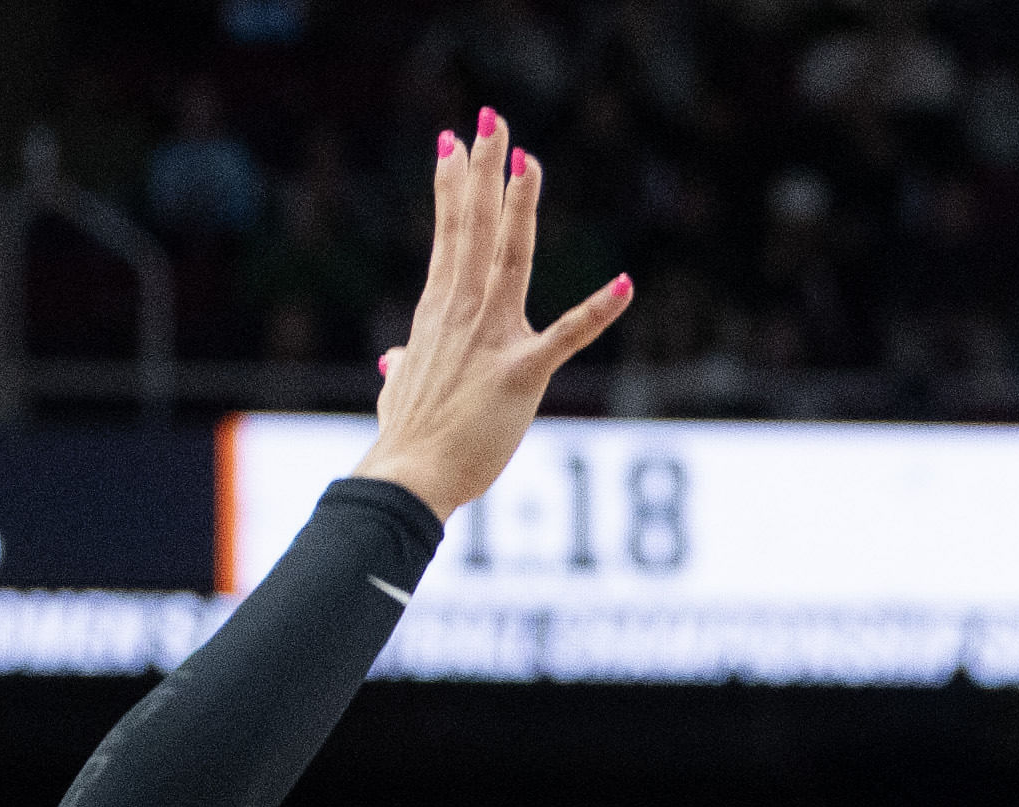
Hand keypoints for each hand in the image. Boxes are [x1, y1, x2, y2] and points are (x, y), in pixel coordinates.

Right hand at [359, 115, 630, 521]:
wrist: (409, 475)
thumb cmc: (406, 441)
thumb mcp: (399, 391)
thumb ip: (401, 367)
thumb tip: (391, 361)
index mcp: (439, 312)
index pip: (448, 235)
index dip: (452, 184)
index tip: (451, 141)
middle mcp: (463, 312)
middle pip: (476, 227)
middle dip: (484, 169)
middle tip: (491, 118)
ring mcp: (492, 338)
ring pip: (510, 257)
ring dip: (520, 205)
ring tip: (527, 158)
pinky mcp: (522, 372)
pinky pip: (569, 336)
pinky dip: (599, 311)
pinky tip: (626, 285)